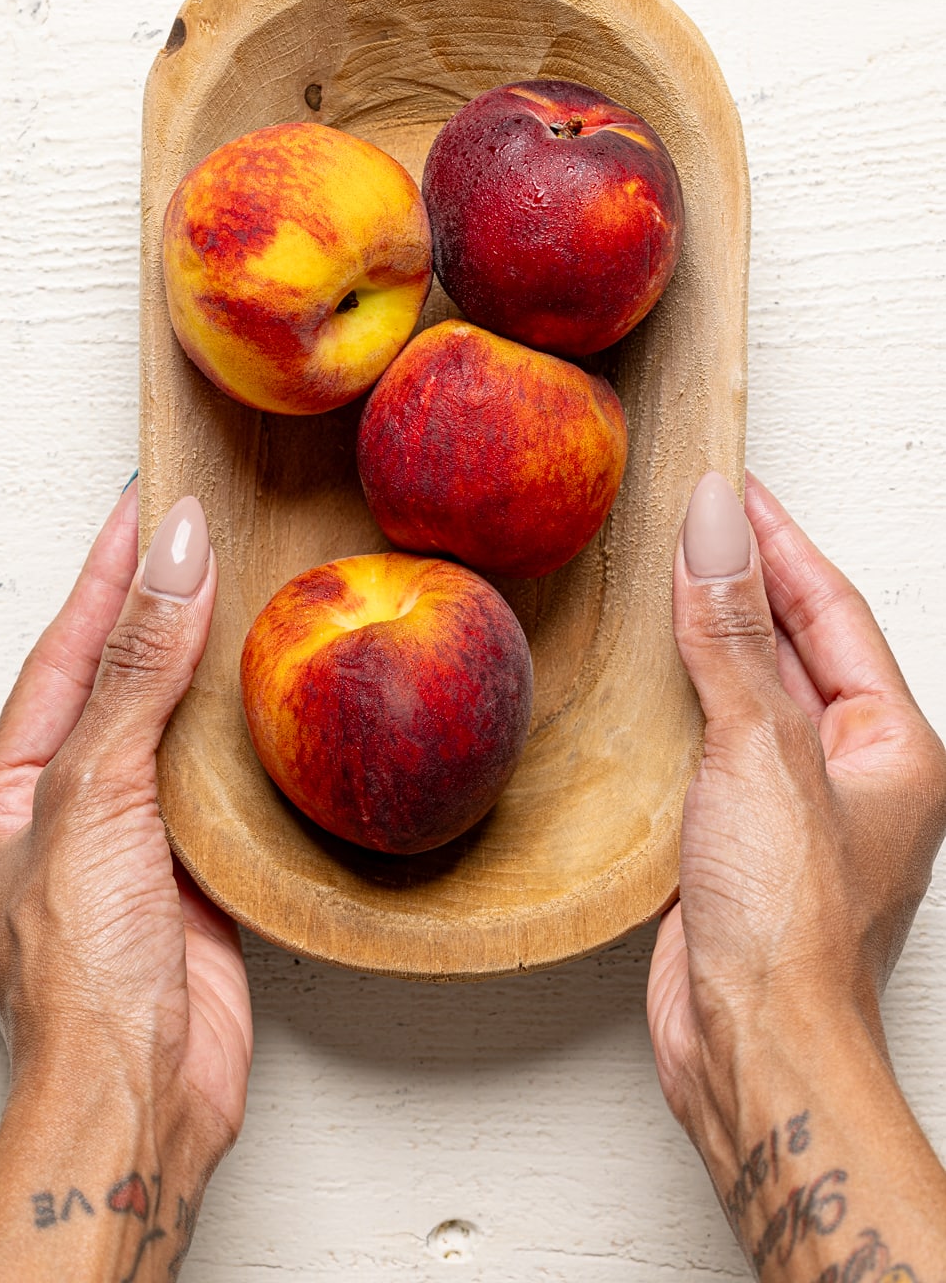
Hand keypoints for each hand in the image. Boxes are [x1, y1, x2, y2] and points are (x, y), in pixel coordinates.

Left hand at [0, 482, 251, 1279]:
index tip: (148, 504)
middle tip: (192, 527)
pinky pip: (213, 779)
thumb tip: (172, 564)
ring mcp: (127, 845)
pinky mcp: (189, 876)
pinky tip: (268, 693)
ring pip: (167, 726)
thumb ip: (134, 676)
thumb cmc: (82, 978)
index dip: (108, 574)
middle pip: (111, 680)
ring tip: (234, 585)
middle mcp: (61, 814)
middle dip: (149, 603)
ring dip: (200, 658)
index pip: (64, 654)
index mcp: (4, 795)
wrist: (140, 1098)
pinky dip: (240, 729)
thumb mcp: (95, 798)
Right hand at [647, 471, 945, 1275]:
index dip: (779, 543)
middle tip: (691, 519)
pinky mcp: (740, 840)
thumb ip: (732, 633)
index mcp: (892, 745)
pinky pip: (713, 743)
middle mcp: (854, 773)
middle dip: (746, 579)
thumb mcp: (761, 748)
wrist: (755, 1047)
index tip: (732, 489)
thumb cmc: (791, 921)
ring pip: (752, 693)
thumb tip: (716, 523)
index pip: (833, 611)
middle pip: (796, 645)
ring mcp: (797, 808)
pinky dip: (680, 700)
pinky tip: (642, 681)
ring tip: (662, 579)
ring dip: (708, 636)